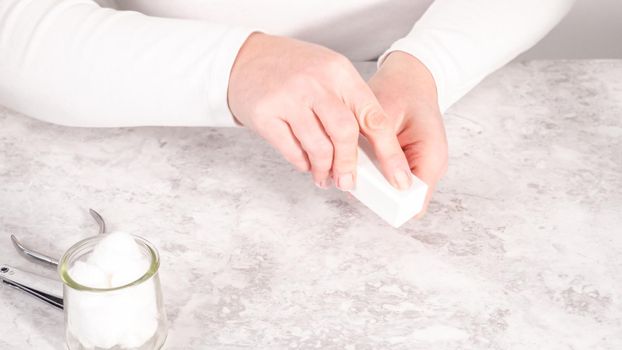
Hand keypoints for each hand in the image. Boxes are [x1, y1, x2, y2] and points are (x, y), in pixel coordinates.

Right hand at [228, 33, 412, 190]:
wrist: (245, 58)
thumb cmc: (293, 70)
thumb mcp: (328, 73)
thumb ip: (350, 104)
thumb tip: (374, 151)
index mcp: (339, 72)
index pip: (373, 117)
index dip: (389, 152)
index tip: (399, 178)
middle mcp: (316, 83)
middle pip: (345, 134)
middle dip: (350, 165)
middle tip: (349, 183)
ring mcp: (289, 98)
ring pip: (318, 147)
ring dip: (324, 170)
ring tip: (325, 177)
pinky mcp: (265, 114)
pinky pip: (291, 151)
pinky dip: (303, 164)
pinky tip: (306, 164)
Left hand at [368, 51, 447, 216]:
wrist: (412, 76)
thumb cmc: (402, 90)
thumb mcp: (384, 117)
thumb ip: (377, 148)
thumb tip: (361, 176)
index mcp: (431, 158)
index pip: (412, 203)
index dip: (386, 201)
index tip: (362, 188)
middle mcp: (430, 168)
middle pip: (402, 201)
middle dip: (375, 192)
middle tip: (350, 174)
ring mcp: (422, 166)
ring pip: (394, 191)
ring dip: (373, 183)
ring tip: (352, 164)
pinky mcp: (411, 162)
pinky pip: (391, 177)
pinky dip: (375, 172)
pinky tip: (359, 159)